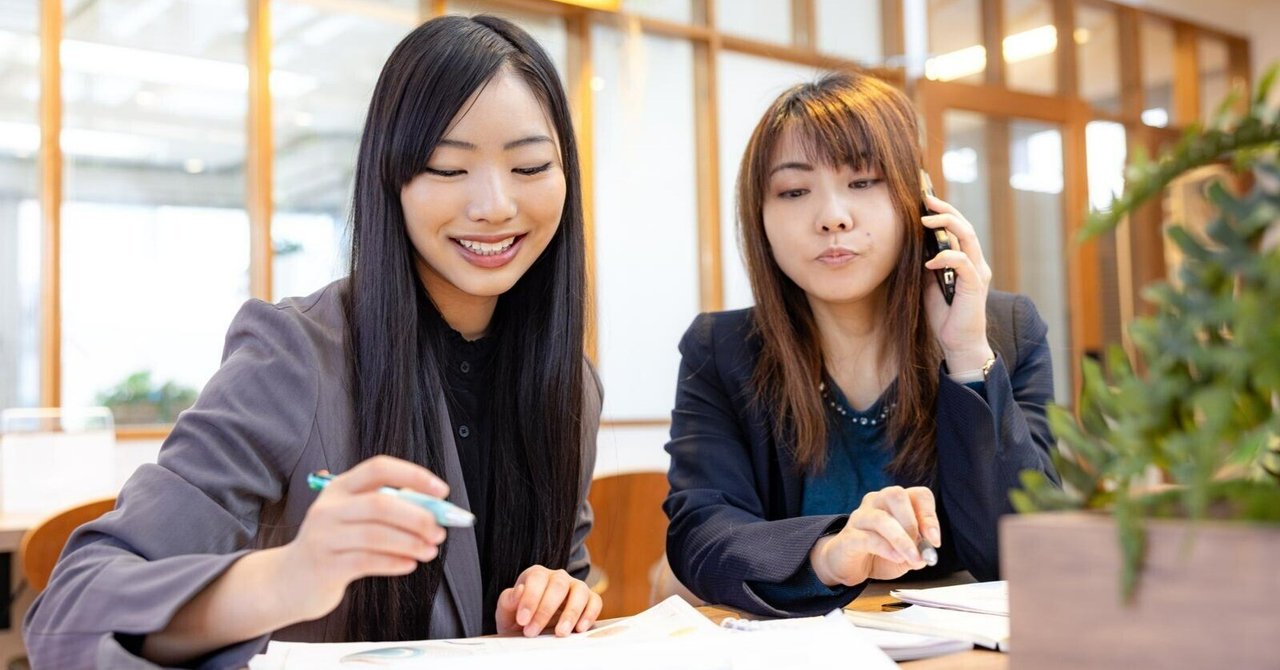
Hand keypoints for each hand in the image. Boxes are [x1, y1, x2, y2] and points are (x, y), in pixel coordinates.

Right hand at [278, 455, 449, 621]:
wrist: (288, 581)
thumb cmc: (333, 546)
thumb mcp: (353, 518)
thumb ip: (388, 509)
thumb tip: (435, 510)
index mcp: (339, 488)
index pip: (379, 469)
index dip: (413, 476)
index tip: (441, 491)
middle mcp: (329, 508)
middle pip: (380, 504)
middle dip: (417, 517)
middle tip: (439, 531)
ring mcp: (324, 537)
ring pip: (376, 535)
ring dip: (411, 543)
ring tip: (429, 550)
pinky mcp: (325, 566)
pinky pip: (367, 561)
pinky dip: (395, 562)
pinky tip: (409, 564)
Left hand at [495, 565, 602, 636]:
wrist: (534, 627)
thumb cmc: (520, 617)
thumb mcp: (507, 610)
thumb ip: (508, 600)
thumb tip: (519, 591)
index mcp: (537, 575)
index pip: (536, 579)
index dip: (529, 599)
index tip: (522, 620)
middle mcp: (558, 577)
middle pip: (558, 585)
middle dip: (545, 610)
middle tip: (533, 632)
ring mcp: (575, 587)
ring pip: (580, 591)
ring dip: (571, 612)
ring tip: (560, 633)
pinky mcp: (589, 600)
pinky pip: (595, 601)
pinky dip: (590, 614)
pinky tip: (580, 629)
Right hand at [810, 486, 941, 586]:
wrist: (849, 565)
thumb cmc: (881, 553)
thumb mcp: (907, 553)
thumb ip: (920, 551)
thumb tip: (926, 552)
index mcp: (895, 502)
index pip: (918, 494)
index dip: (929, 515)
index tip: (935, 540)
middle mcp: (876, 502)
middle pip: (896, 495)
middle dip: (913, 522)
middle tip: (921, 547)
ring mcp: (860, 517)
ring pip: (881, 519)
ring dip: (902, 540)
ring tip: (913, 558)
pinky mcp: (848, 537)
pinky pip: (867, 538)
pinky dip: (886, 548)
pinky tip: (896, 558)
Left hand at [921, 193, 994, 371]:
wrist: (957, 342)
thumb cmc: (944, 314)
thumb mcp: (929, 283)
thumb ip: (927, 264)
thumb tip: (914, 244)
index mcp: (965, 260)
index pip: (957, 229)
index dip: (943, 213)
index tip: (924, 200)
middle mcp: (975, 262)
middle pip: (964, 226)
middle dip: (945, 210)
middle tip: (926, 199)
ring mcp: (977, 272)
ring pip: (967, 237)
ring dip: (946, 224)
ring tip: (925, 219)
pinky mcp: (975, 285)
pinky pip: (963, 262)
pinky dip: (946, 257)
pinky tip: (929, 261)